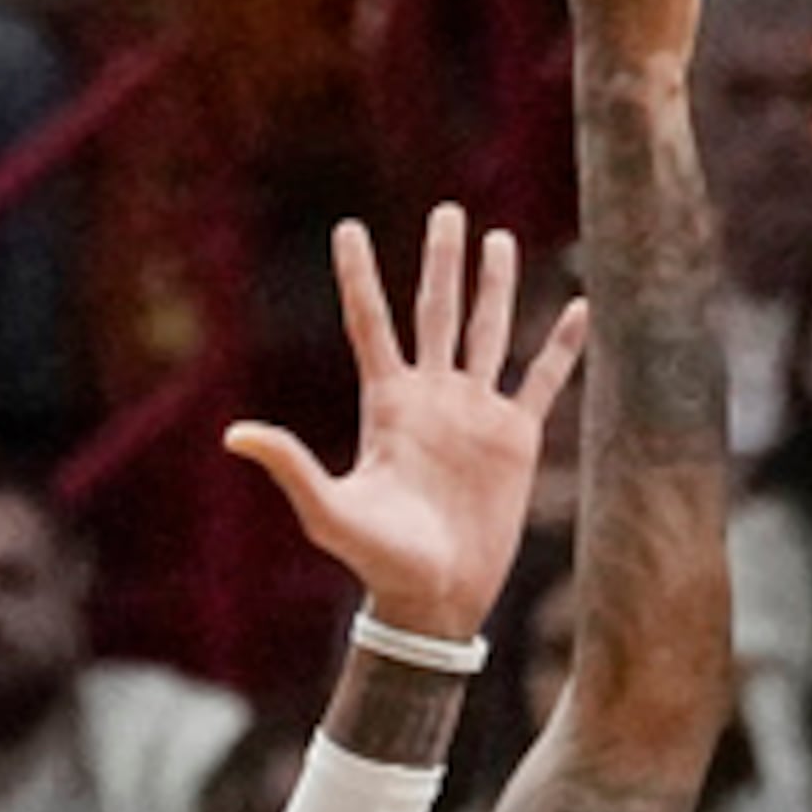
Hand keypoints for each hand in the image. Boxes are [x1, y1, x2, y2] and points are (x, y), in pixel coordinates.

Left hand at [223, 211, 588, 646]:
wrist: (437, 599)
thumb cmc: (378, 561)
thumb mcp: (329, 512)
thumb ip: (290, 466)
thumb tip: (234, 436)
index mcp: (386, 404)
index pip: (371, 322)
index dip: (358, 275)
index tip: (348, 227)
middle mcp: (432, 398)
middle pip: (436, 312)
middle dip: (442, 262)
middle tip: (447, 212)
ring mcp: (475, 414)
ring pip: (487, 333)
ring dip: (494, 287)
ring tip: (497, 239)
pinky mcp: (516, 440)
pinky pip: (543, 381)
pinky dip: (560, 346)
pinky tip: (577, 308)